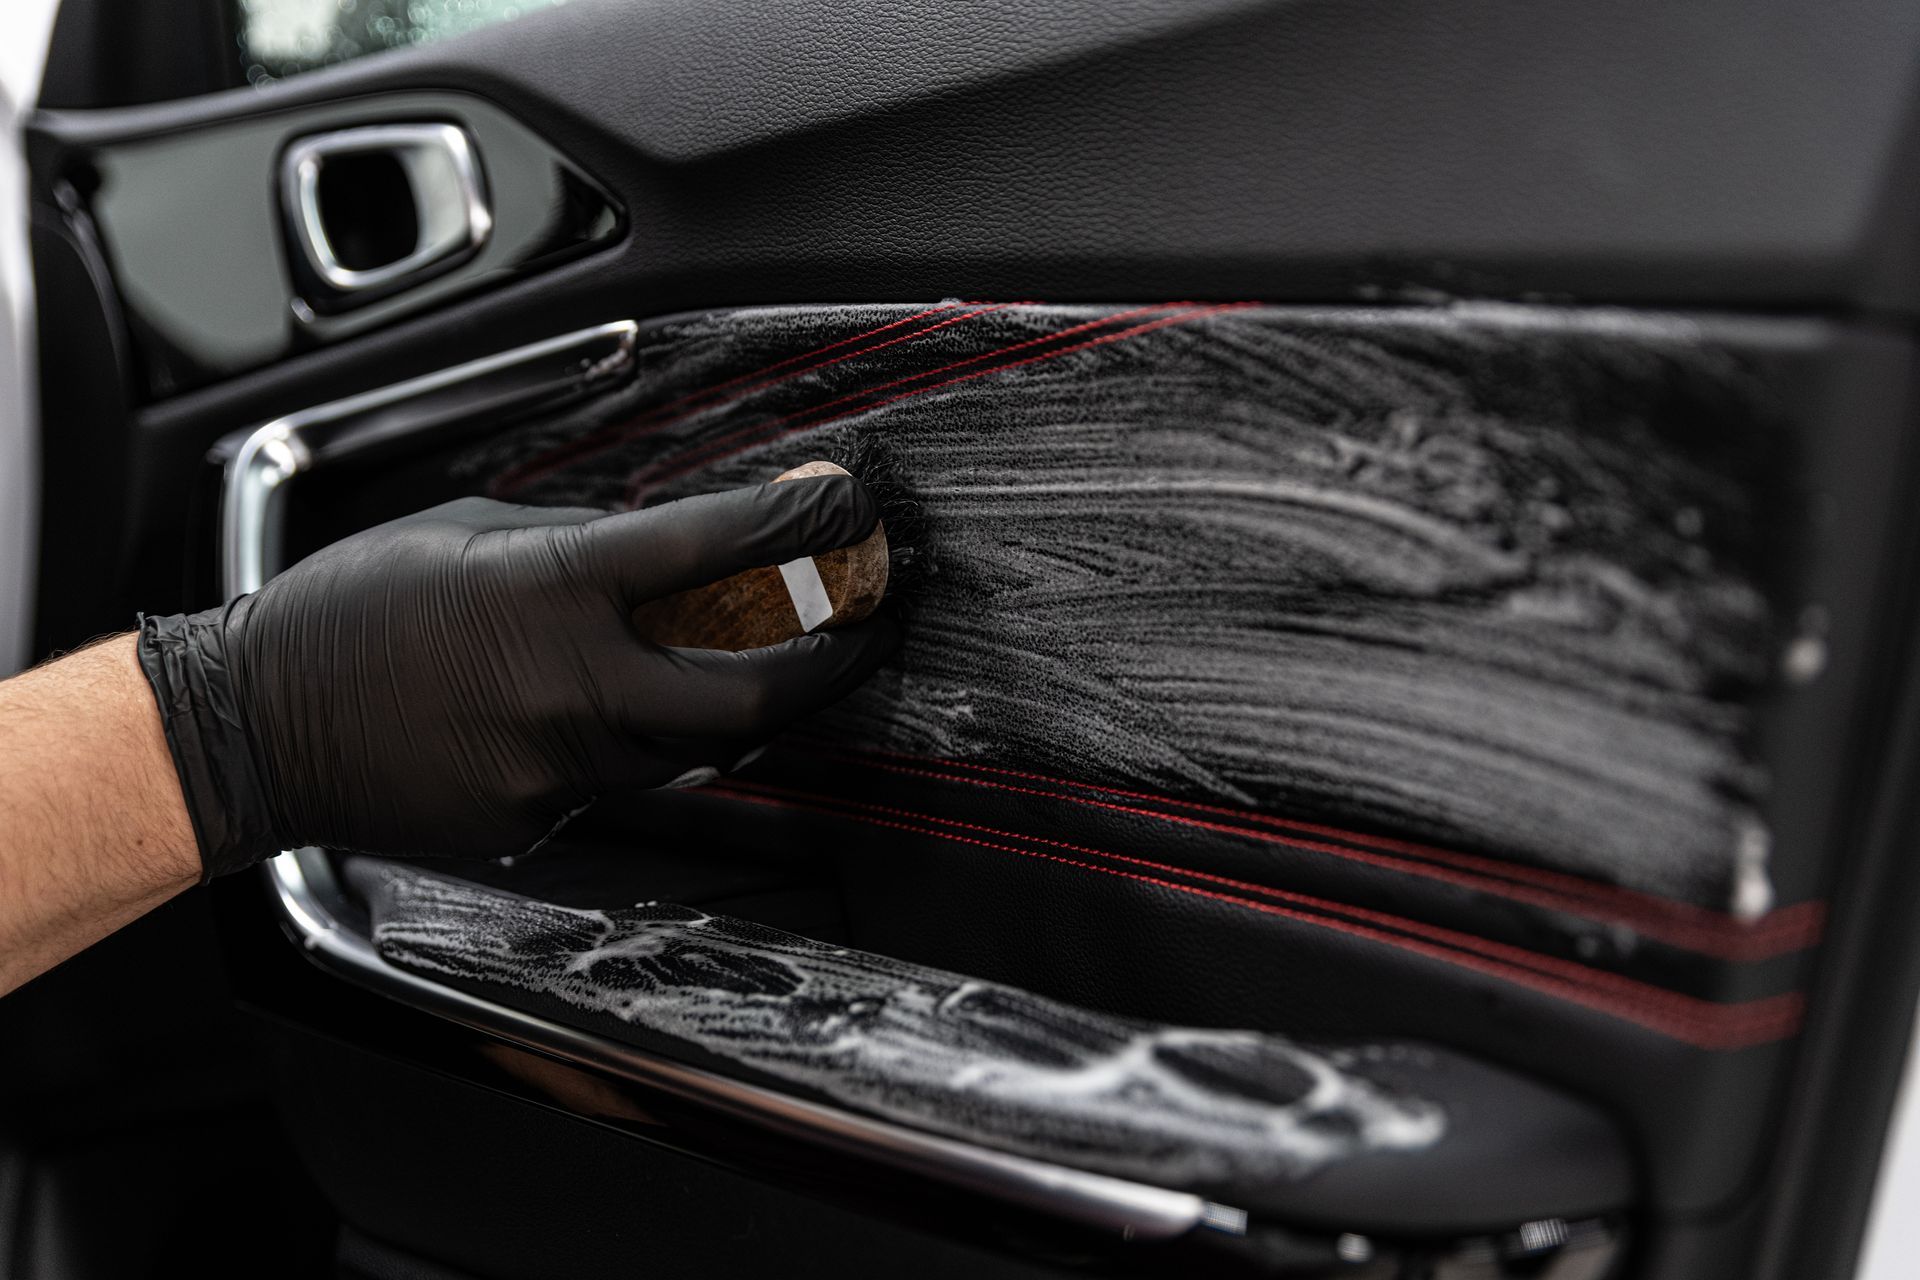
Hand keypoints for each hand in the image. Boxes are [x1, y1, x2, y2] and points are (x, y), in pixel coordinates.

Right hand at [137, 477, 895, 876]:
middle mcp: (566, 689)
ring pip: (703, 751)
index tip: (845, 507)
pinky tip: (651, 714)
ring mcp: (555, 772)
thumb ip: (589, 548)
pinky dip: (657, 747)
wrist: (254, 725)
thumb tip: (692, 547)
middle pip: (754, 693)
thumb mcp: (476, 537)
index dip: (803, 523)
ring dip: (759, 707)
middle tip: (872, 628)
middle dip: (837, 659)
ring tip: (792, 664)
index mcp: (549, 592)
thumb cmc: (356, 611)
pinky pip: (630, 787)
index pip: (716, 549)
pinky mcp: (537, 825)